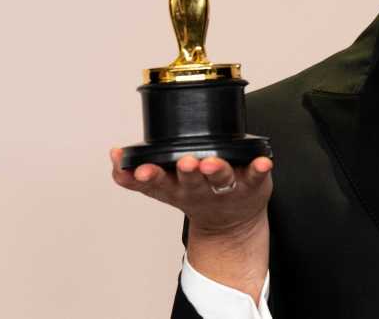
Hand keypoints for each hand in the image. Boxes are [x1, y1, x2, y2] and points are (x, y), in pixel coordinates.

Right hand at [109, 148, 272, 235]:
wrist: (230, 223)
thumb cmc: (194, 194)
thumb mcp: (162, 189)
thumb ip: (135, 175)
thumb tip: (114, 154)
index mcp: (175, 187)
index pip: (157, 183)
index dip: (147, 177)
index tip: (140, 170)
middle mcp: (199, 189)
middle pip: (191, 181)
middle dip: (186, 172)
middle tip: (184, 162)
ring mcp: (226, 187)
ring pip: (220, 178)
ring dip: (216, 170)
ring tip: (212, 162)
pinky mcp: (251, 184)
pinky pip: (256, 176)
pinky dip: (260, 168)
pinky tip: (263, 161)